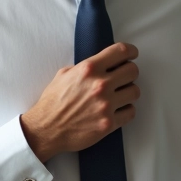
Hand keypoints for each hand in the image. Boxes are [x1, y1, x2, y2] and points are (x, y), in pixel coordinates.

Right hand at [21, 43, 139, 163]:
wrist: (46, 129)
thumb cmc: (53, 102)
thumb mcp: (63, 74)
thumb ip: (84, 67)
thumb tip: (100, 64)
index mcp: (89, 69)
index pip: (121, 51)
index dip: (131, 51)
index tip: (133, 54)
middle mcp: (100, 84)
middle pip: (133, 71)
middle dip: (130, 73)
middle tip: (124, 77)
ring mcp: (106, 105)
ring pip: (135, 91)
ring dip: (128, 92)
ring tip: (120, 95)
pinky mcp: (109, 123)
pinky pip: (130, 112)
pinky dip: (126, 110)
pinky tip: (118, 110)